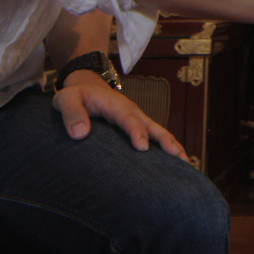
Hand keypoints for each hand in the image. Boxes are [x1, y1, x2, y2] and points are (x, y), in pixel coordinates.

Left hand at [54, 72, 186, 159]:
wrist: (87, 87)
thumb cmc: (75, 97)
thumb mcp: (66, 100)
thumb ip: (72, 115)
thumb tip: (80, 134)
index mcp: (115, 105)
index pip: (128, 118)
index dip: (136, 131)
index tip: (142, 146)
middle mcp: (132, 112)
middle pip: (153, 126)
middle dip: (166, 142)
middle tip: (178, 158)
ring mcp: (138, 120)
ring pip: (159, 133)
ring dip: (173, 147)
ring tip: (187, 165)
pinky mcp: (139, 128)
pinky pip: (156, 138)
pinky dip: (169, 149)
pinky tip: (178, 165)